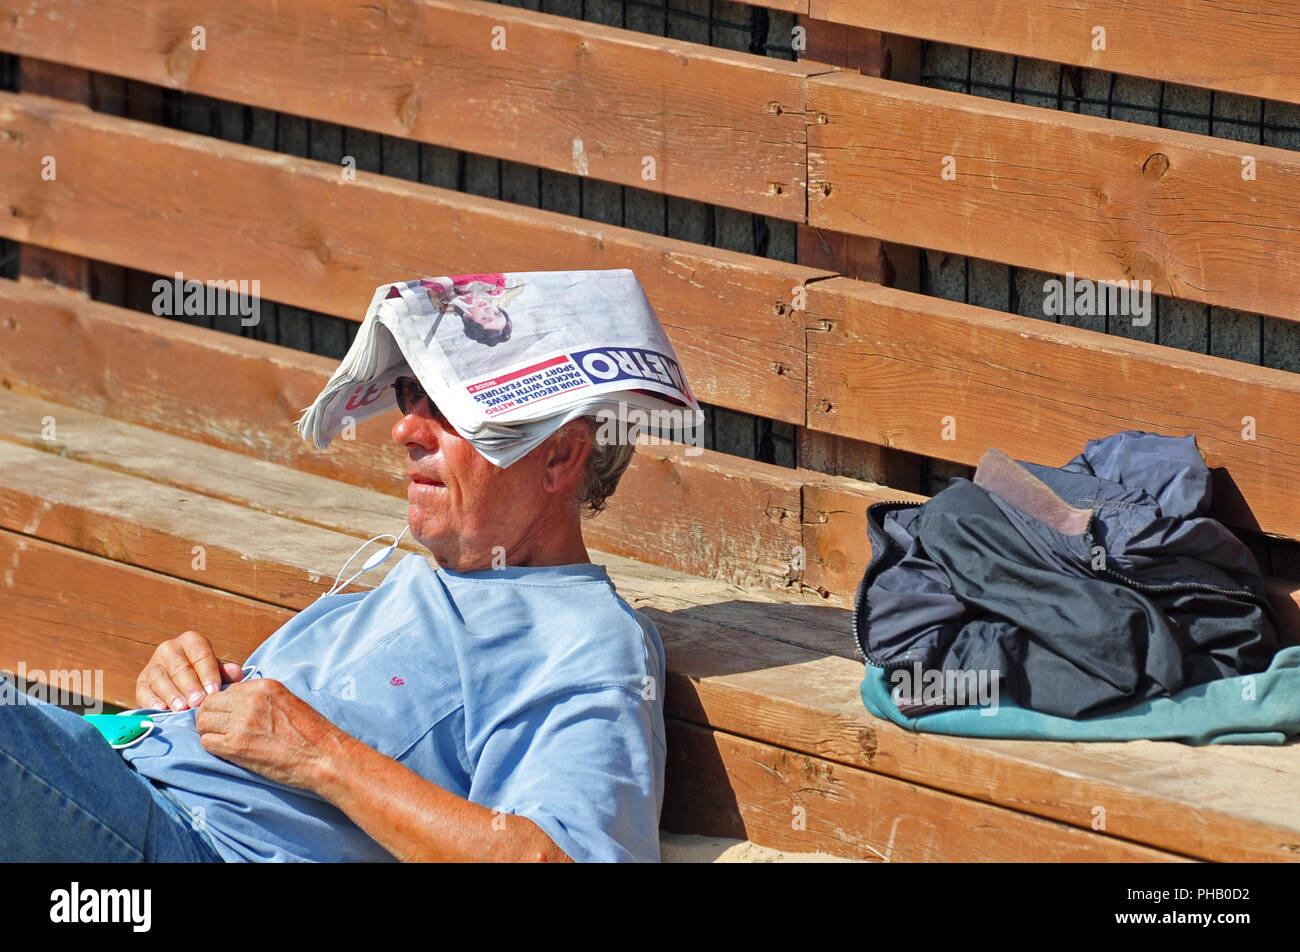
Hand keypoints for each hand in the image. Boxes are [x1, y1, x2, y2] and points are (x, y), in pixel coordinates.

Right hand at [135, 629, 244, 711]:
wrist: (181, 687)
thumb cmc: (204, 677)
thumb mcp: (216, 672)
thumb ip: (225, 673)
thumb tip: (238, 673)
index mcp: (192, 641)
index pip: (201, 656)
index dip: (208, 674)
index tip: (213, 691)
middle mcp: (170, 649)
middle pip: (180, 668)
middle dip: (190, 686)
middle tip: (198, 702)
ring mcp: (153, 665)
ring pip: (161, 678)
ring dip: (172, 694)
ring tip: (181, 708)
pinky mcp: (140, 682)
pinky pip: (144, 691)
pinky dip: (152, 701)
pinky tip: (161, 710)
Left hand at [195, 679, 346, 789]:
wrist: (324, 756)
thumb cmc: (312, 734)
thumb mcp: (288, 702)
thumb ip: (262, 700)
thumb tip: (238, 706)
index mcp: (265, 686)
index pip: (226, 690)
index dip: (225, 706)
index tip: (231, 718)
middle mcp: (251, 699)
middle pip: (209, 703)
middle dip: (212, 717)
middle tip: (222, 731)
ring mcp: (242, 721)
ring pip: (203, 722)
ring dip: (210, 732)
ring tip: (225, 742)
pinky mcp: (237, 745)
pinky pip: (207, 742)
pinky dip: (214, 747)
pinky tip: (229, 752)